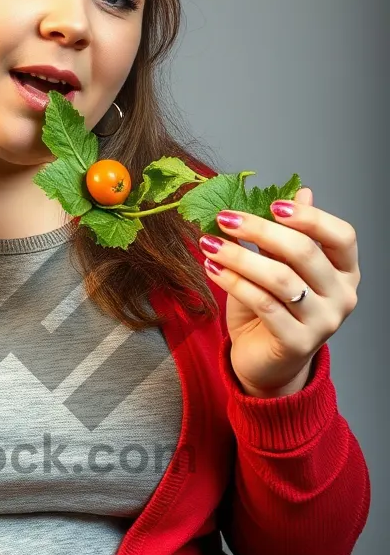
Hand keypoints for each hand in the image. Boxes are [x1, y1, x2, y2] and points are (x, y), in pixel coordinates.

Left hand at [198, 187, 360, 395]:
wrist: (265, 363)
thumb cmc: (271, 311)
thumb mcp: (278, 267)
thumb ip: (287, 236)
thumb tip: (300, 191)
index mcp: (345, 271)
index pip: (342, 236)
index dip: (310, 217)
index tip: (272, 205)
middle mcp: (343, 296)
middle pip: (305, 252)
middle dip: (260, 231)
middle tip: (225, 218)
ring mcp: (324, 322)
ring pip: (280, 278)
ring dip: (239, 256)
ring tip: (209, 244)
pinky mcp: (298, 343)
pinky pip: (263, 304)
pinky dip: (234, 283)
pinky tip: (212, 268)